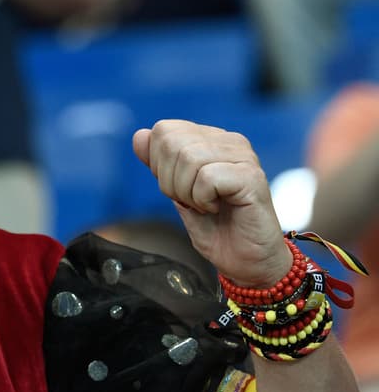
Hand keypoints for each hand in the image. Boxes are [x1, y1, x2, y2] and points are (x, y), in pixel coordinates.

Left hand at [133, 120, 291, 287]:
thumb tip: (140, 135)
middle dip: (169, 180)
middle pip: (172, 143)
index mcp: (211, 139)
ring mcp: (244, 157)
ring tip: (205, 206)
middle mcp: (229, 141)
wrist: (247, 262)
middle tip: (191, 201)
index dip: (158, 163)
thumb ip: (158, 164)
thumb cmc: (215, 228)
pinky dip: (202, 199)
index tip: (178, 187)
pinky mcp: (252, 176)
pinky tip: (217, 209)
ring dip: (186, 192)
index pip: (164, 130)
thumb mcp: (176, 192)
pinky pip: (206, 177)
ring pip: (188, 157)